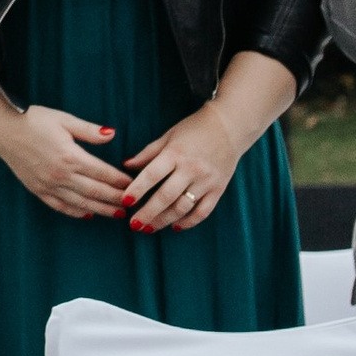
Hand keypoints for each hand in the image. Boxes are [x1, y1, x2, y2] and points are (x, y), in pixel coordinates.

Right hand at [0, 103, 133, 217]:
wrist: (1, 128)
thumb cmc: (33, 120)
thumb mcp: (64, 119)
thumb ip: (89, 130)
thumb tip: (113, 134)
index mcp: (70, 156)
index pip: (103, 173)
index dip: (121, 180)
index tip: (134, 185)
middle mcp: (61, 174)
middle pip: (96, 191)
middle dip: (116, 199)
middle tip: (133, 205)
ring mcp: (48, 184)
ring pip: (81, 203)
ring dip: (101, 210)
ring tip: (117, 214)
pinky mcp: (37, 189)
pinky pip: (60, 206)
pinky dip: (76, 212)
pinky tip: (88, 214)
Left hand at [123, 103, 241, 231]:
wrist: (230, 127)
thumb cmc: (194, 130)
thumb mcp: (168, 136)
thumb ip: (148, 153)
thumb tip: (126, 165)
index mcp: (175, 153)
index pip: (152, 175)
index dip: (137, 190)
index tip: (125, 202)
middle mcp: (191, 169)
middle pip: (166, 196)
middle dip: (148, 213)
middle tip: (134, 225)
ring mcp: (206, 181)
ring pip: (182, 207)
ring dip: (164, 220)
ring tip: (149, 228)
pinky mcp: (218, 189)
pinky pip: (202, 211)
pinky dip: (188, 222)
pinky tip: (175, 227)